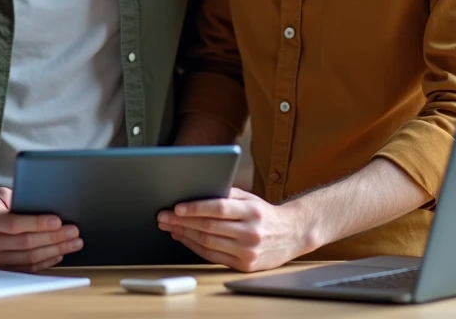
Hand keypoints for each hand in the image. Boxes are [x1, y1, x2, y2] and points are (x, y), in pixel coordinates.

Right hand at [0, 187, 82, 271]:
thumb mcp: (2, 197)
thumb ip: (19, 198)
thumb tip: (46, 203)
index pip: (14, 224)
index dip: (37, 223)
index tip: (58, 221)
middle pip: (25, 243)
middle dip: (53, 237)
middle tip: (73, 231)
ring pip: (29, 258)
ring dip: (55, 250)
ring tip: (73, 243)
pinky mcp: (0, 270)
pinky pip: (28, 268)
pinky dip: (46, 261)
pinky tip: (59, 253)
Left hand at [157, 187, 314, 272]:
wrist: (292, 234)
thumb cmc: (264, 213)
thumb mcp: (249, 198)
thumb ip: (226, 194)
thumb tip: (196, 191)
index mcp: (252, 211)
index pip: (219, 208)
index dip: (195, 208)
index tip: (176, 207)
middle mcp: (251, 232)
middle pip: (209, 227)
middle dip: (182, 222)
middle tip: (163, 217)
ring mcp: (248, 251)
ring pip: (209, 242)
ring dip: (185, 235)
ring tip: (169, 227)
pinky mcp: (245, 265)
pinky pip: (213, 256)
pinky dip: (195, 247)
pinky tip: (184, 238)